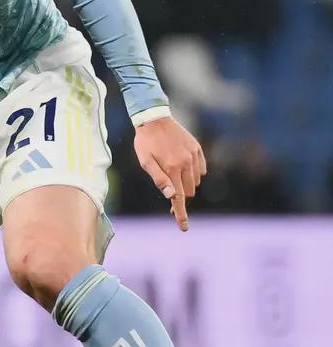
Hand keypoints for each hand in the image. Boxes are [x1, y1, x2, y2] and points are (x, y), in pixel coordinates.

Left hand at [133, 116, 205, 230]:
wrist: (154, 118)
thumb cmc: (145, 142)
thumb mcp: (145, 162)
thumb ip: (159, 179)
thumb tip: (171, 196)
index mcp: (172, 169)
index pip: (179, 198)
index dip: (181, 214)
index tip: (184, 227)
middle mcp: (186, 163)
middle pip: (188, 192)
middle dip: (181, 197)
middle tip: (169, 195)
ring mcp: (194, 156)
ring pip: (195, 181)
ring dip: (186, 184)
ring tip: (172, 175)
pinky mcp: (197, 149)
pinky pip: (201, 169)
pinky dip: (194, 173)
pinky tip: (182, 168)